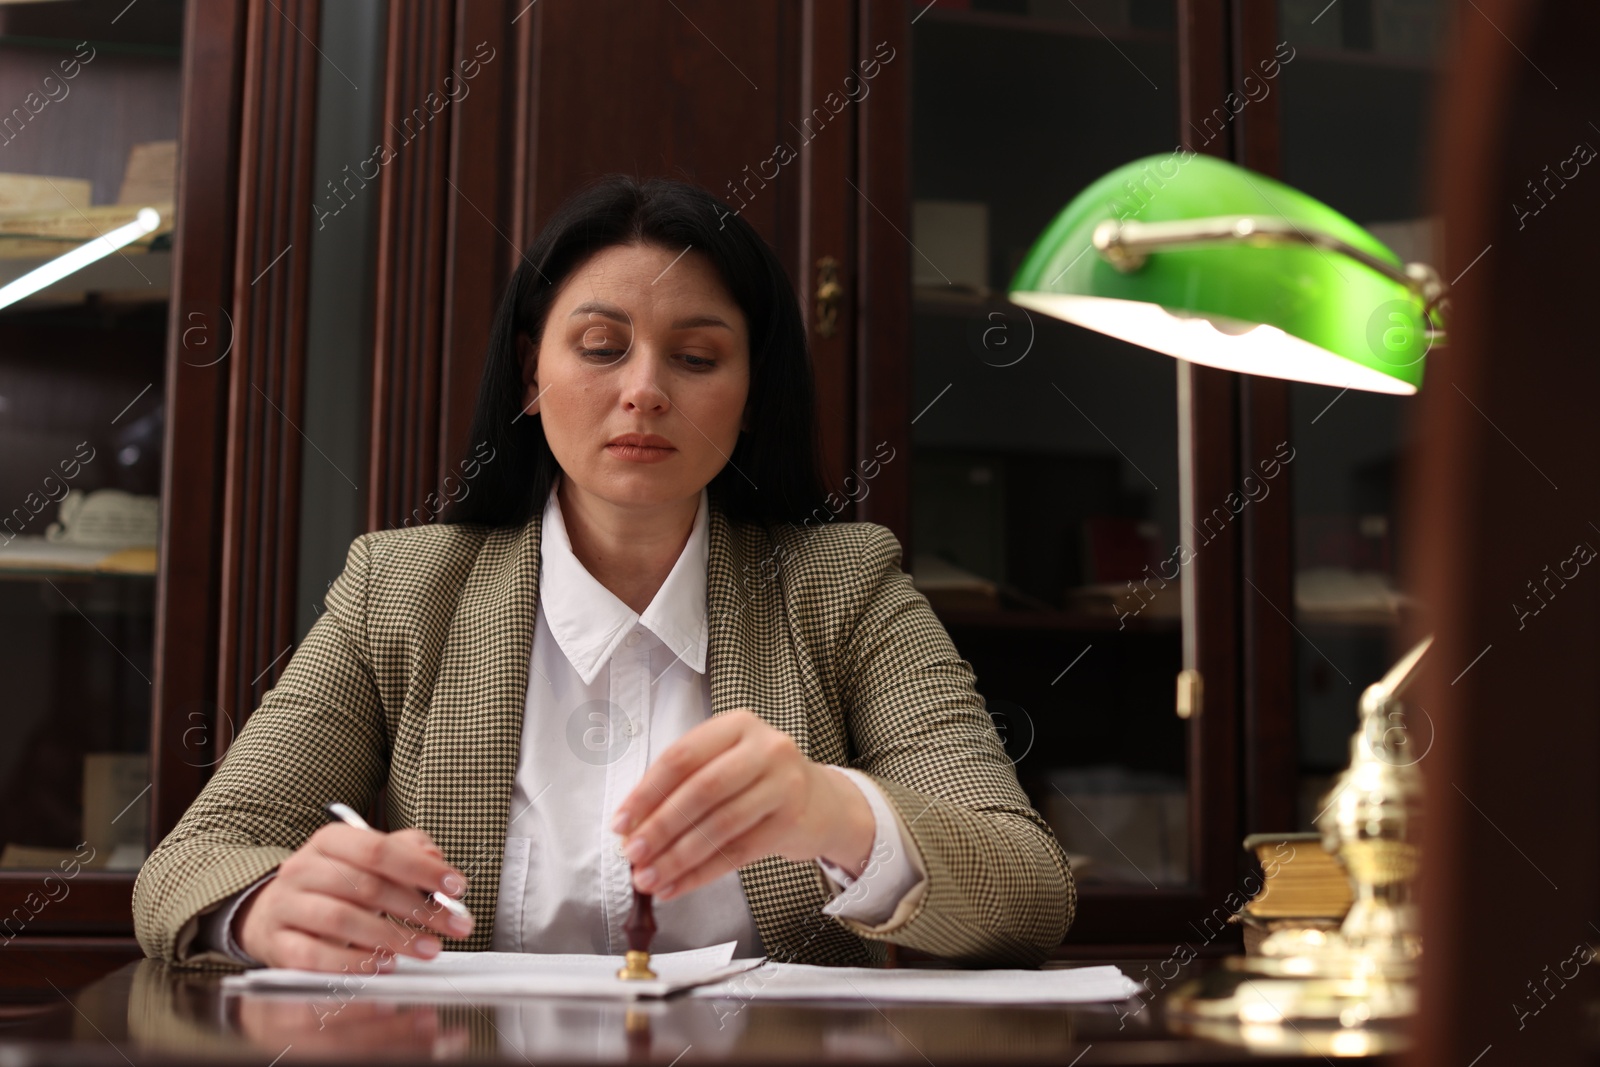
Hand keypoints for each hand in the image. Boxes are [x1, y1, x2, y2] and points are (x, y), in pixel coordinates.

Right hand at [234, 824, 472, 971]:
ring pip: (342, 920)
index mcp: (329, 841)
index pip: (378, 849)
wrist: (273, 914)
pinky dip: (353, 963)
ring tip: (426, 948)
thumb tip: (437, 860)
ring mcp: (286, 906)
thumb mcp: (369, 860)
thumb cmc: (336, 886)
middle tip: (454, 925)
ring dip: (392, 937)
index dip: (421, 868)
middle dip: (419, 909)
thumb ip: (407, 852)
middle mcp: (302, 868)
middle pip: (366, 886)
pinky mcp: (278, 944)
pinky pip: (314, 956)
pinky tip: (383, 966)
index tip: (457, 886)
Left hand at [609, 709, 874, 899]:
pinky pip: (738, 853)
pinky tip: (677, 886)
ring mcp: (784, 784)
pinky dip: (702, 873)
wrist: (822, 802)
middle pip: (701, 790)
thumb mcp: (725, 763)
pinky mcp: (791, 821)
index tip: (620, 822)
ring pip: (719, 825)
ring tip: (649, 878)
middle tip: (632, 854)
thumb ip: (682, 784)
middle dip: (660, 827)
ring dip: (677, 857)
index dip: (646, 793)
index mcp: (737, 725)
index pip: (681, 757)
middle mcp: (765, 748)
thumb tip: (632, 825)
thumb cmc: (759, 781)